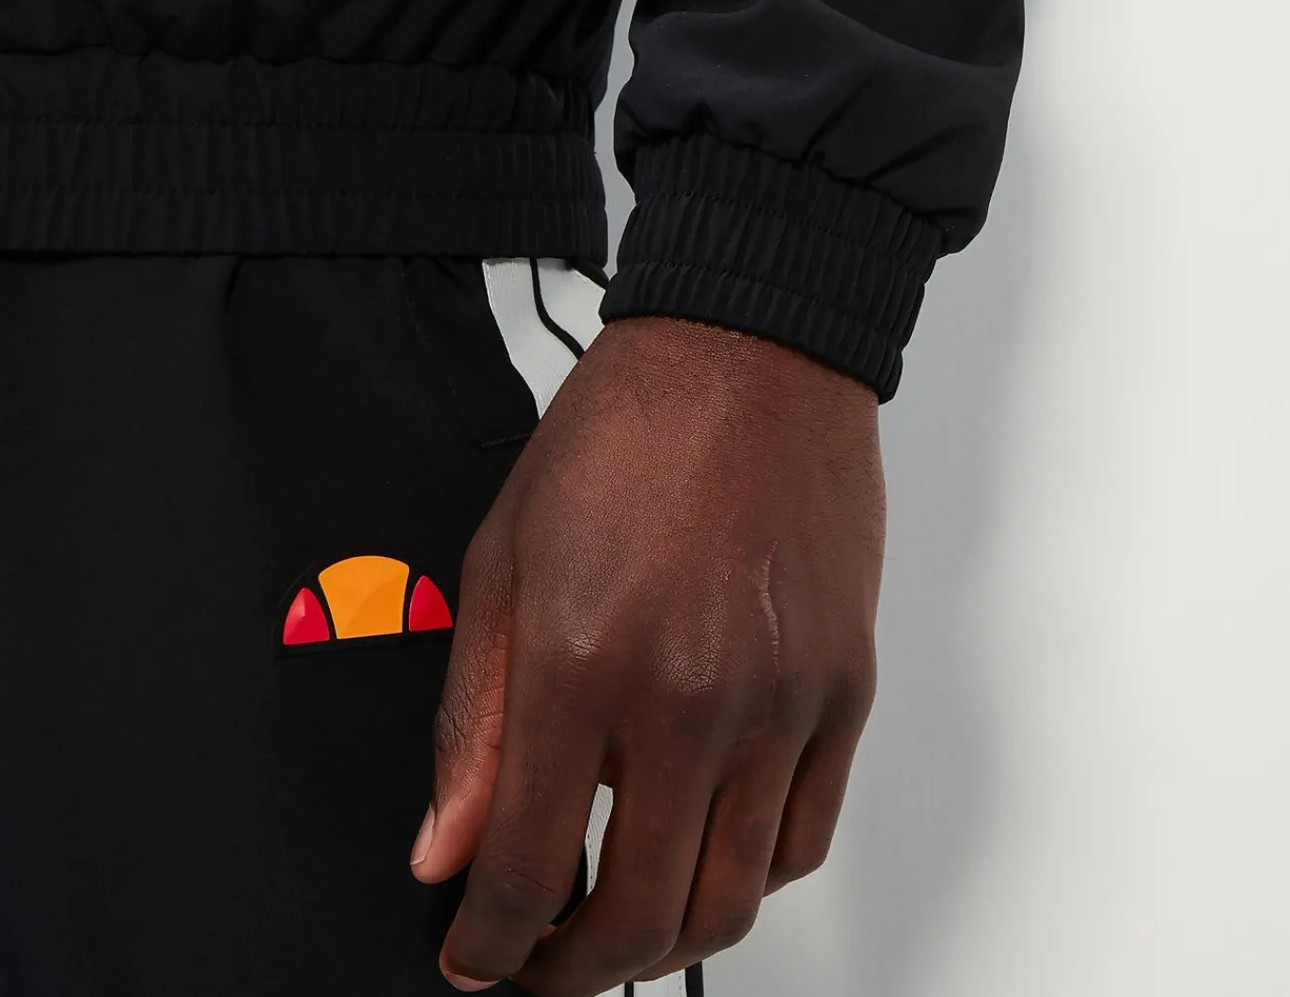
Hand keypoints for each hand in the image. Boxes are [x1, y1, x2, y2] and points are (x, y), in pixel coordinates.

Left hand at [411, 315, 884, 994]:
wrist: (747, 355)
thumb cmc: (622, 435)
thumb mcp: (504, 559)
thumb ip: (473, 720)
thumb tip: (444, 850)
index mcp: (583, 662)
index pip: (528, 869)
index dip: (490, 944)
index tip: (474, 959)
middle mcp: (691, 699)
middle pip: (640, 918)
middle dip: (573, 970)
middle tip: (541, 961)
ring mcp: (782, 701)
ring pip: (732, 901)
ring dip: (665, 945)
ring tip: (621, 924)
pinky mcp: (845, 687)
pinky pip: (804, 838)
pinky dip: (749, 880)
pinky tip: (706, 854)